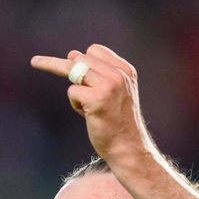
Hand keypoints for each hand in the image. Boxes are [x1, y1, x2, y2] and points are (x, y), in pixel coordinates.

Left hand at [31, 44, 149, 160]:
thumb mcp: (111, 92)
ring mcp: (108, 86)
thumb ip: (95, 74)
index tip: (79, 73)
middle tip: (79, 94)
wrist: (128, 148)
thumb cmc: (116, 122)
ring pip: (73, 71)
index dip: (83, 60)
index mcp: (125, 70)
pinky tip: (89, 115)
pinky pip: (72, 91)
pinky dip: (75, 105)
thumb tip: (71, 54)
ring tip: (88, 109)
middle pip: (80, 58)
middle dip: (70, 73)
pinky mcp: (97, 99)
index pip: (95, 50)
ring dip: (75, 91)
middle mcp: (118, 75)